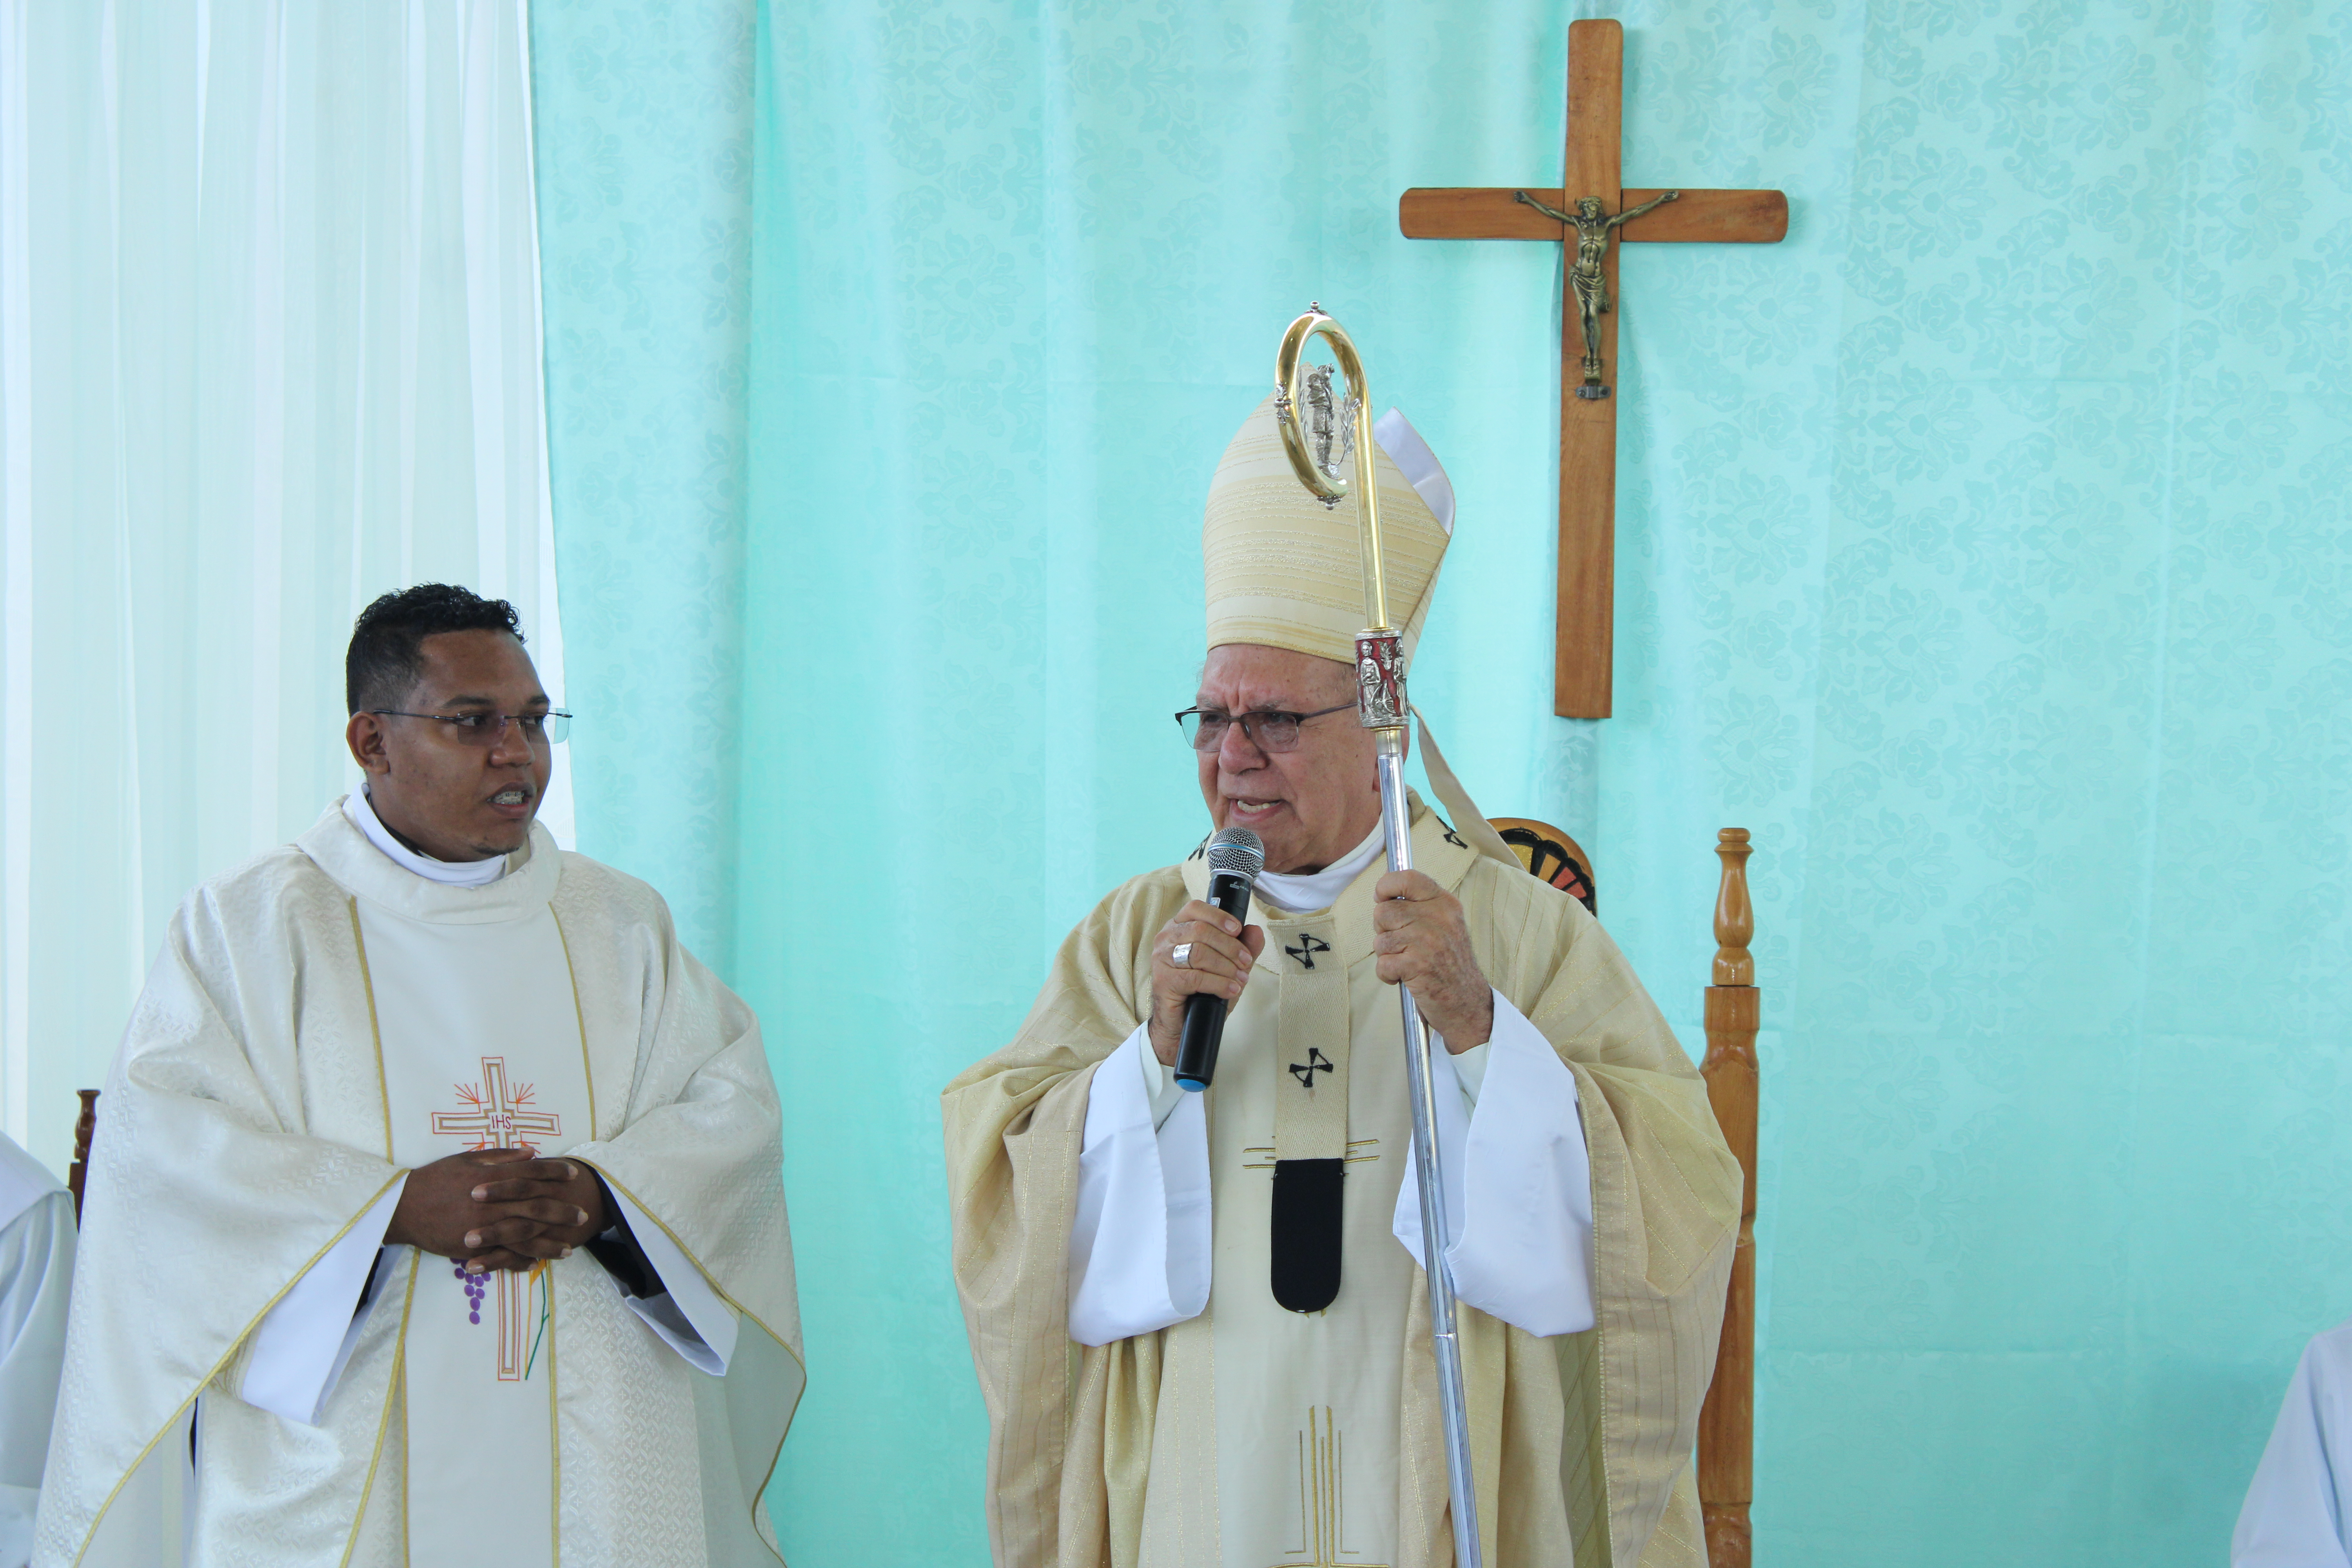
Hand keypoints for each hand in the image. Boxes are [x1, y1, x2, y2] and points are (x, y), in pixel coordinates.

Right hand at [385, 1148, 607, 1273]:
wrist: (402, 1206)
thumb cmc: (435, 1179)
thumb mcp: (466, 1159)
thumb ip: (500, 1157)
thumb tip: (531, 1153)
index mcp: (492, 1178)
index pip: (532, 1173)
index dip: (555, 1172)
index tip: (574, 1174)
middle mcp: (492, 1202)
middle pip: (535, 1206)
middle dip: (562, 1211)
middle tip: (582, 1215)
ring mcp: (484, 1227)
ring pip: (524, 1237)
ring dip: (549, 1244)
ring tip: (569, 1249)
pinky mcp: (472, 1247)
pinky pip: (502, 1256)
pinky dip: (521, 1261)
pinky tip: (536, 1264)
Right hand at [1148, 899, 1266, 1065]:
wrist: (1182, 1023)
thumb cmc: (1202, 990)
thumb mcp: (1228, 966)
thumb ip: (1243, 947)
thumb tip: (1256, 931)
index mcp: (1179, 927)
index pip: (1195, 908)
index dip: (1219, 916)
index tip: (1237, 930)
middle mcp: (1166, 939)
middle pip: (1201, 930)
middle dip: (1230, 947)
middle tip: (1246, 962)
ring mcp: (1161, 959)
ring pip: (1199, 952)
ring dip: (1226, 966)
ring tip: (1240, 979)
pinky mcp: (1163, 980)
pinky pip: (1195, 977)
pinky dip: (1219, 983)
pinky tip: (1230, 990)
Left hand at [1372, 870, 1492, 1050]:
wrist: (1467, 1002)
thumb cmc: (1448, 964)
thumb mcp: (1444, 925)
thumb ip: (1419, 907)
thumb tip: (1382, 896)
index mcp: (1445, 903)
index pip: (1408, 878)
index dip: (1386, 886)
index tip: (1381, 897)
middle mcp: (1438, 918)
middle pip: (1384, 911)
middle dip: (1384, 930)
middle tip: (1402, 944)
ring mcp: (1428, 941)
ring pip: (1380, 939)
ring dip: (1387, 955)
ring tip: (1407, 962)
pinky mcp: (1417, 964)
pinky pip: (1382, 963)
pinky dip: (1388, 975)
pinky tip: (1405, 977)